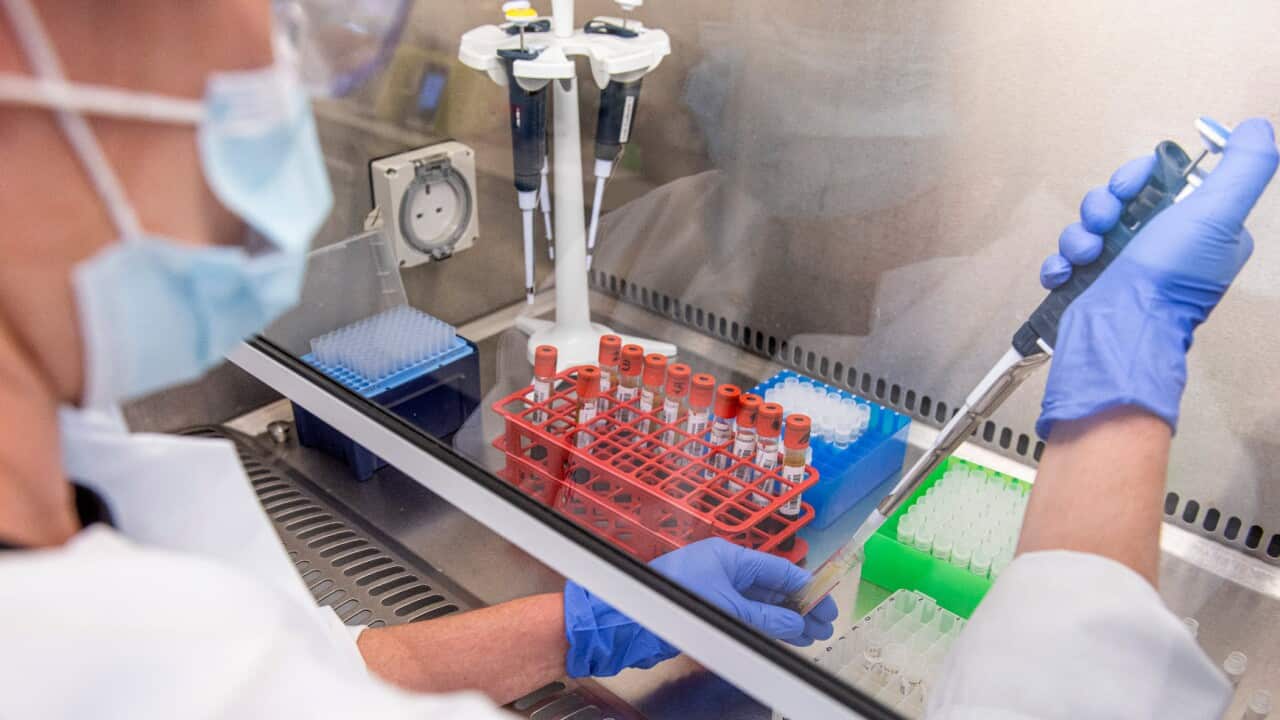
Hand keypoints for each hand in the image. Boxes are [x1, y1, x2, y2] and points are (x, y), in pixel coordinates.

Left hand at [562, 538, 837, 676]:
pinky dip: (763, 627)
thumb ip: (765, 617)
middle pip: (771, 587)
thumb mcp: (727, 608)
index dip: (808, 588)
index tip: (828, 606)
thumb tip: (798, 624)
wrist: (627, 619)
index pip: (780, 569)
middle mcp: (724, 569)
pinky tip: (780, 639)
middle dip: (799, 607)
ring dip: (784, 620)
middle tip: (824, 627)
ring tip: (809, 638)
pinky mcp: (706, 610)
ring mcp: (715, 590)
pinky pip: (744, 616)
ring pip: (759, 604)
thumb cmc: (674, 601)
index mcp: (729, 556)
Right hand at [1035, 118, 1277, 438]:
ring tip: (1086, 255)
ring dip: (1079, 235)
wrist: (1122, 331)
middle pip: (1119, 201)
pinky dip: (1061, 264)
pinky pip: (1066, 261)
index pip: (1160, 182)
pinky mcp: (1090, 287)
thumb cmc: (1169, 280)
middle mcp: (1161, 248)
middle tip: (1105, 221)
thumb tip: (1255, 129)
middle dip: (1103, 205)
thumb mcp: (1220, 213)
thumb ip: (1245, 166)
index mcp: (1196, 229)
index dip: (1137, 176)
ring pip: (1089, 228)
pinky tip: (1069, 272)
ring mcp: (1123, 269)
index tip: (1130, 186)